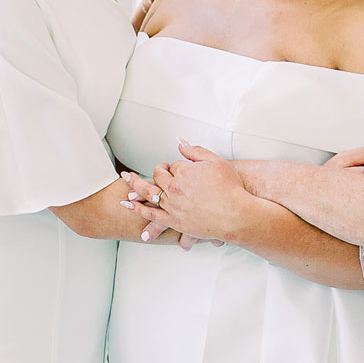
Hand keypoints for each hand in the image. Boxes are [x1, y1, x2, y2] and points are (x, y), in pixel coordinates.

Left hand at [121, 144, 254, 242]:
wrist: (237, 215)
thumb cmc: (231, 190)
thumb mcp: (216, 162)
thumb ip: (196, 151)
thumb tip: (180, 142)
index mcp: (184, 171)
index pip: (173, 165)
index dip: (175, 167)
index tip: (179, 169)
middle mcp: (174, 188)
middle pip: (157, 176)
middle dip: (156, 172)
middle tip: (156, 170)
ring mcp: (172, 205)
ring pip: (149, 193)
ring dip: (135, 185)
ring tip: (126, 180)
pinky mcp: (173, 221)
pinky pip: (150, 213)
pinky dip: (137, 208)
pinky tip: (128, 204)